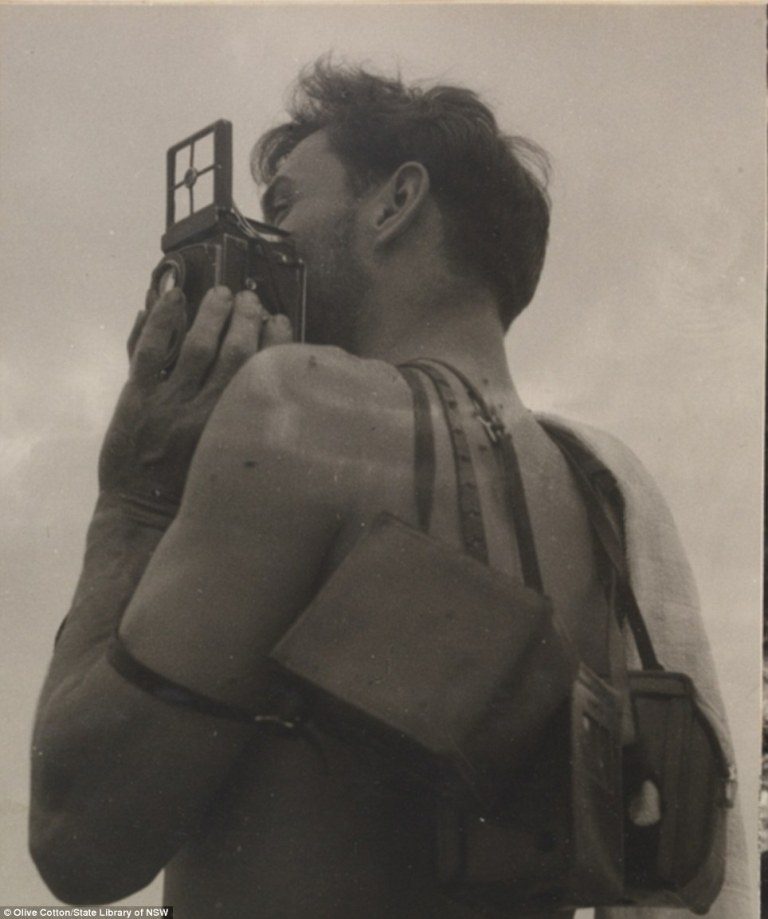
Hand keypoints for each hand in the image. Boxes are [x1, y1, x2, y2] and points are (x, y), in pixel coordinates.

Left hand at [99, 286, 290, 520]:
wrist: (142, 516)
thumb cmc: (194, 497)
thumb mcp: (235, 466)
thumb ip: (257, 433)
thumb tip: (291, 404)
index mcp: (238, 429)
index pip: (264, 375)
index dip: (277, 342)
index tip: (282, 322)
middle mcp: (208, 413)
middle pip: (236, 354)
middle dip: (248, 321)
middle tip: (252, 300)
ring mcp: (171, 404)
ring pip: (198, 347)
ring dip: (213, 315)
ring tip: (223, 293)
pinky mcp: (138, 399)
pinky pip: (151, 351)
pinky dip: (161, 321)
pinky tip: (173, 298)